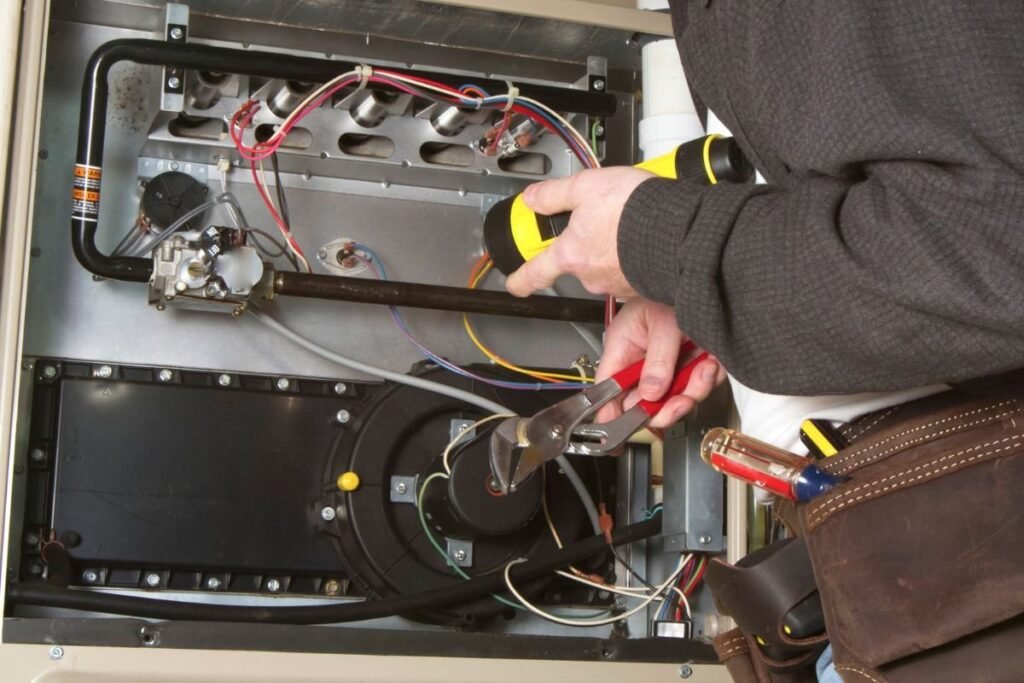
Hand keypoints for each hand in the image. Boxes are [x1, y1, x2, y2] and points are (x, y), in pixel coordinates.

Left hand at [504, 167, 653, 297]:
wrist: (682, 230)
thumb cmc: (636, 211)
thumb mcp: (586, 186)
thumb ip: (554, 194)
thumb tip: (532, 199)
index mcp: (571, 254)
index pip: (534, 274)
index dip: (519, 279)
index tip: (513, 284)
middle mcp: (591, 275)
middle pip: (576, 261)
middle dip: (583, 243)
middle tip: (599, 219)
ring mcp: (617, 283)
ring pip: (604, 263)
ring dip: (610, 246)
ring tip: (625, 221)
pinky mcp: (641, 284)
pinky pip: (629, 268)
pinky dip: (631, 254)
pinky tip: (642, 235)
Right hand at [595, 299, 725, 428]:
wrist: (702, 277)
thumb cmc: (670, 288)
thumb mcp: (664, 324)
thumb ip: (658, 361)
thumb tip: (651, 393)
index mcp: (623, 347)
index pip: (608, 390)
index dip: (612, 413)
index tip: (623, 430)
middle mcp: (642, 360)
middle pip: (645, 402)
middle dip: (667, 405)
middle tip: (680, 401)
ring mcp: (666, 364)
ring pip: (675, 398)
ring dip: (693, 390)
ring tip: (703, 369)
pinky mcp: (688, 364)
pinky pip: (696, 386)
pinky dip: (707, 379)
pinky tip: (710, 363)